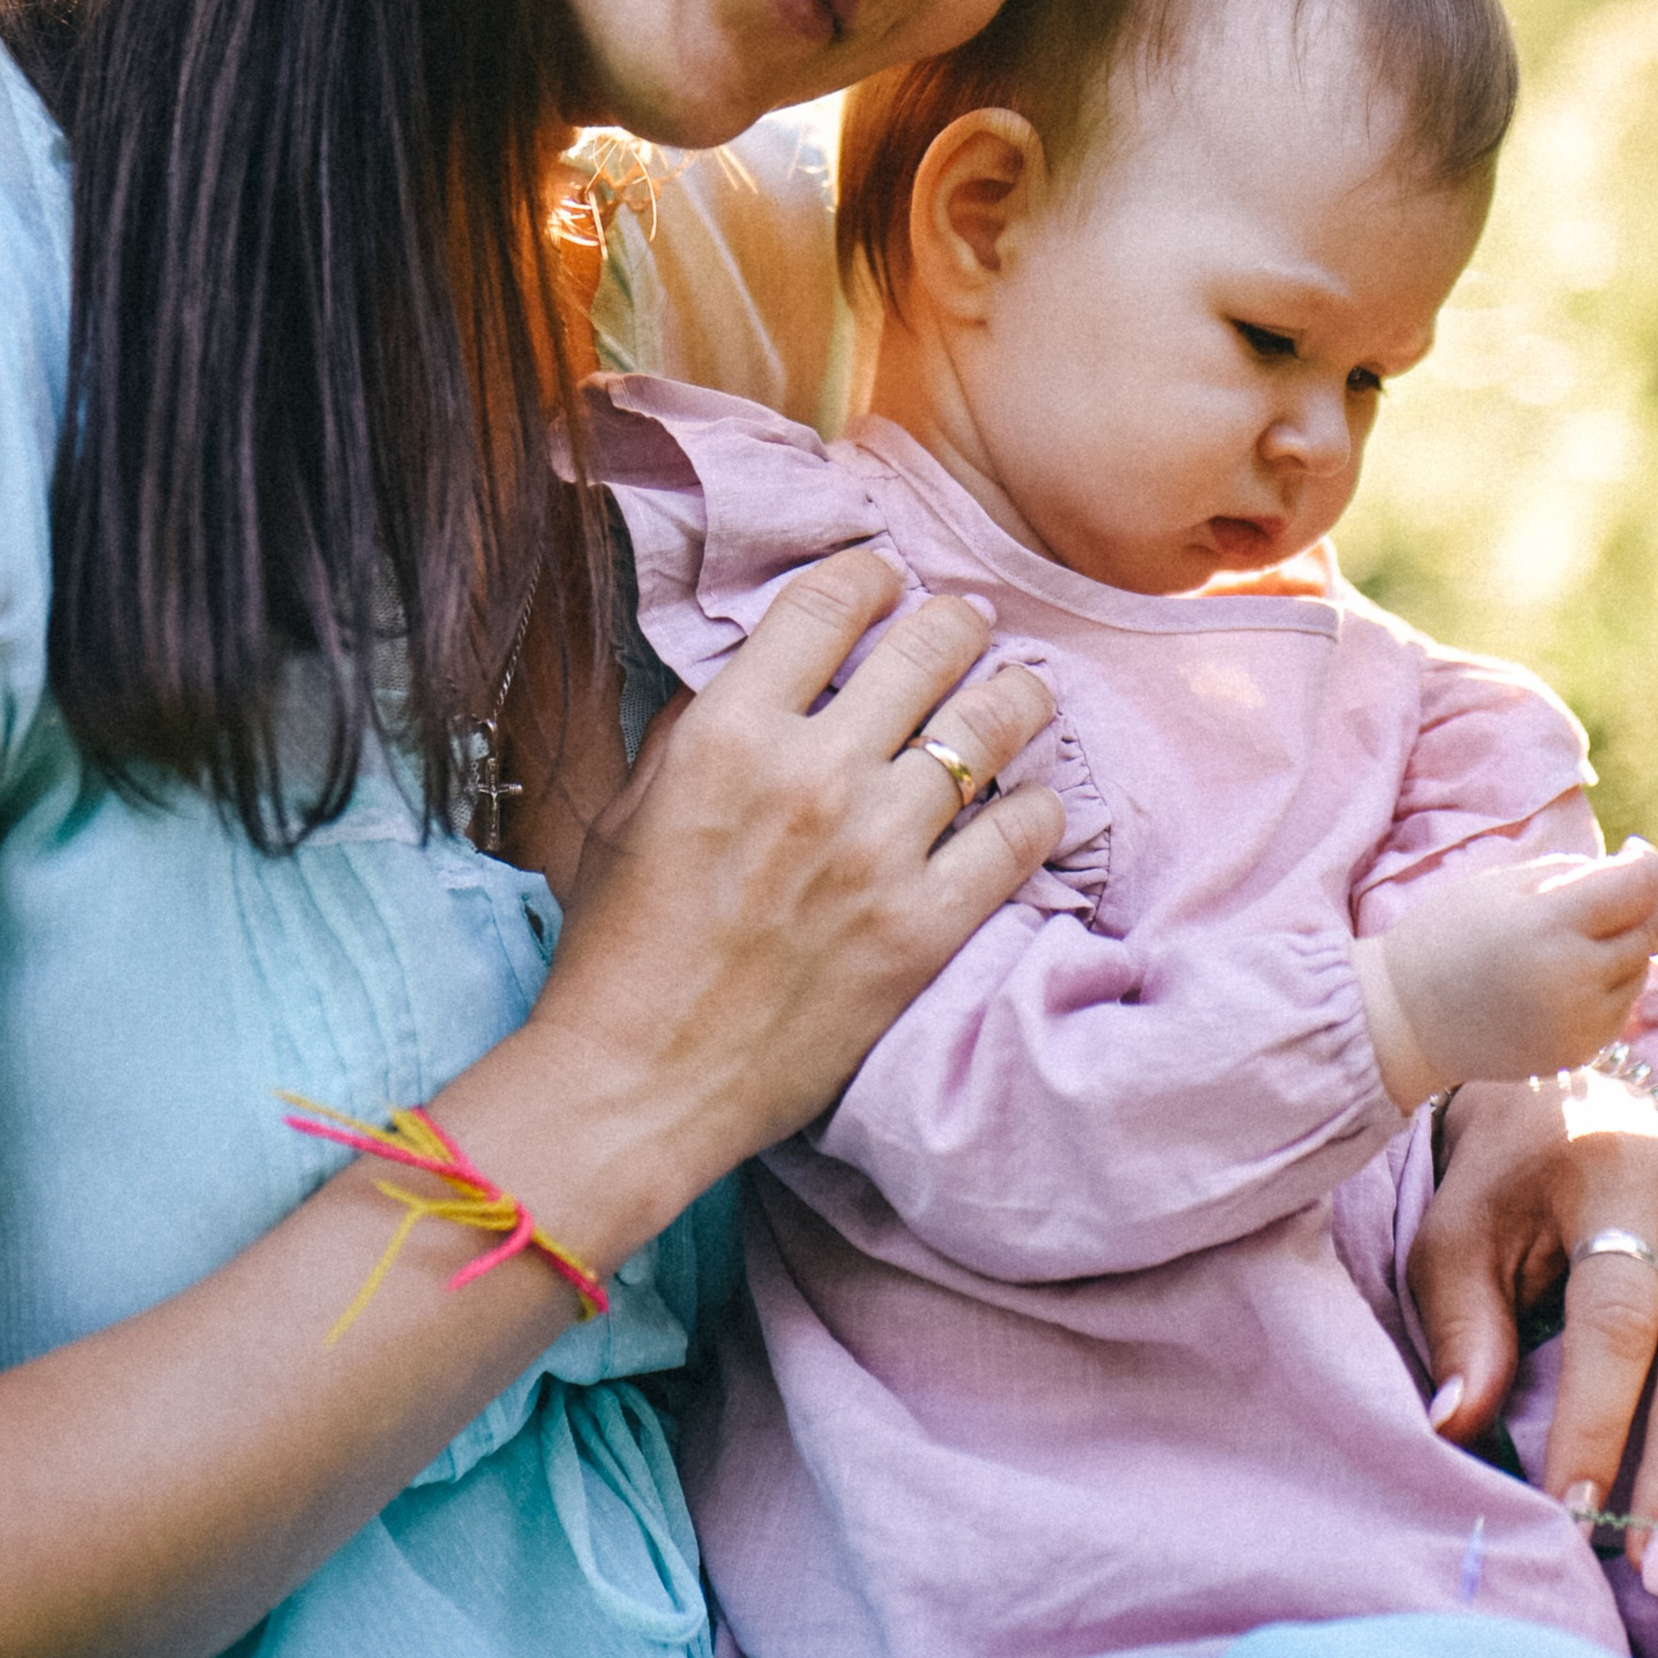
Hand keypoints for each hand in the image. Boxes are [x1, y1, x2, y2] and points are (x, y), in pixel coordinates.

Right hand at [535, 548, 1065, 1224]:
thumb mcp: (628, 813)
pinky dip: (1037, 808)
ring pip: (992, 725)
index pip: (828, 604)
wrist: (637, 1083)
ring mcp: (876, 851)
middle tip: (969, 626)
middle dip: (959, 621)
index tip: (889, 580)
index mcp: (729, 734)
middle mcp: (812, 775)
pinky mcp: (923, 928)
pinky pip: (1018, 836)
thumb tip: (753, 675)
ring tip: (1023, 694)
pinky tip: (1032, 803)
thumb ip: (693, 730)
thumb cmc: (620, 951)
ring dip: (1017, 696)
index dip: (871, 575)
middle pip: (929, 645)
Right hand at [1376, 843, 1657, 1100]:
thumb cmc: (1452, 934)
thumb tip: (1651, 870)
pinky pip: (1622, 1003)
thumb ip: (1581, 873)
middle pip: (1650, 928)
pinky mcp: (1582, 1051)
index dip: (1648, 864)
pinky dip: (1613, 981)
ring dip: (1629, 942)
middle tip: (1629, 884)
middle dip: (1651, 899)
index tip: (1636, 854)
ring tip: (1581, 932)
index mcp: (1547, 924)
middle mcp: (1573, 978)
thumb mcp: (1506, 883)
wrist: (1409, 1019)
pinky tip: (1572, 971)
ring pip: (1642, 967)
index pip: (1638, 886)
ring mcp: (1581, 1022)